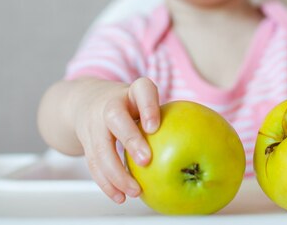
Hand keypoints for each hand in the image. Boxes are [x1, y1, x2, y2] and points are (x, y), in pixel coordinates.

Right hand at [73, 77, 160, 203]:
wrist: (88, 101)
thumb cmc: (129, 105)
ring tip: (134, 190)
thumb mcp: (145, 102)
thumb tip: (200, 146)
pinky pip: (94, 164)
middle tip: (146, 161)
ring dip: (116, 172)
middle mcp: (111, 104)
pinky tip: (120, 195)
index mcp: (132, 91)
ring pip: (101, 147)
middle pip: (116, 118)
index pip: (142, 90)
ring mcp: (95, 122)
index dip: (148, 108)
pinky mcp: (87, 142)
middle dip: (130, 140)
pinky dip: (107, 182)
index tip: (154, 127)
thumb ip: (166, 118)